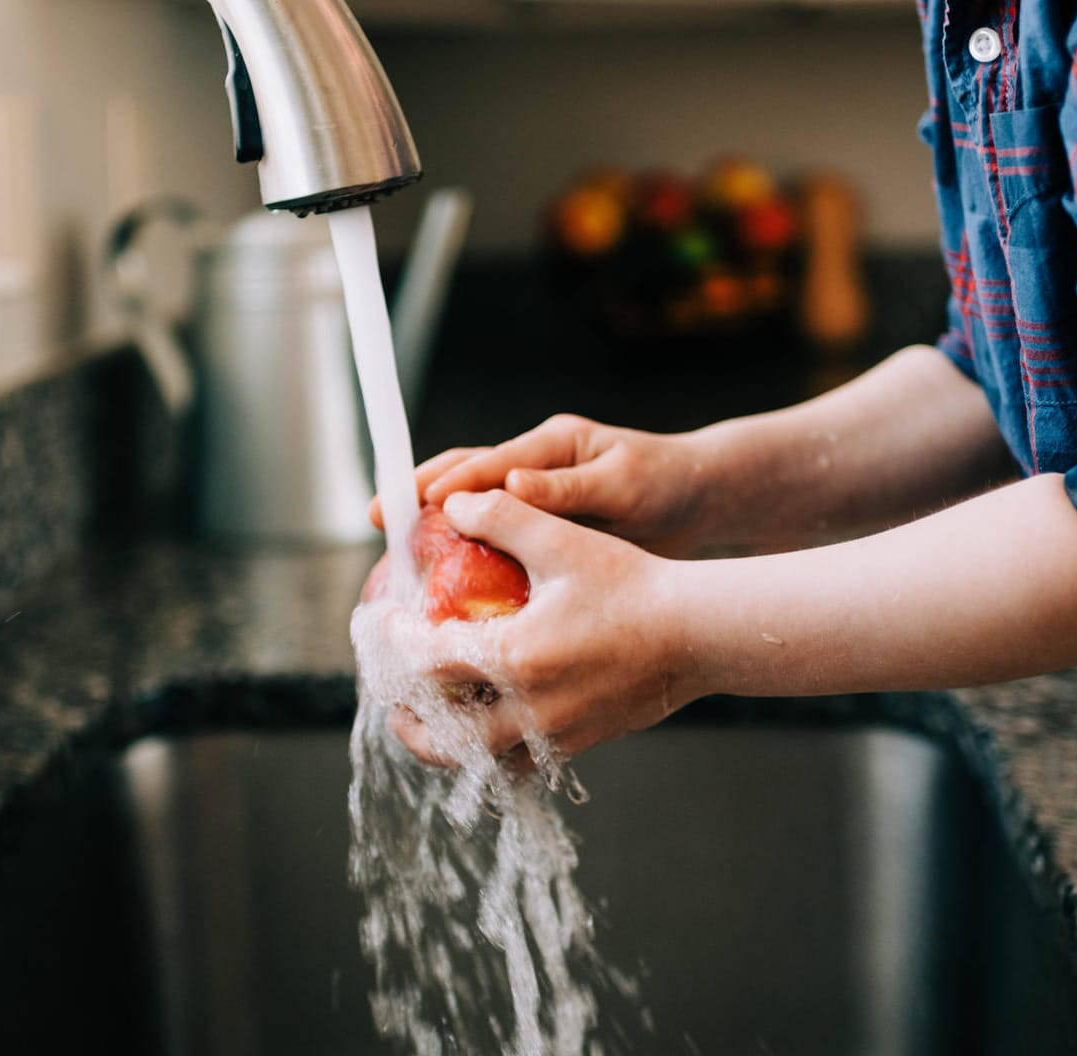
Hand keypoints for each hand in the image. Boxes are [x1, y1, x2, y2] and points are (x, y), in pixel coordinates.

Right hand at [369, 414, 712, 556]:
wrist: (700, 502)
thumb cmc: (668, 484)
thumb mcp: (625, 484)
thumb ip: (571, 487)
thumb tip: (514, 484)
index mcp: (550, 446)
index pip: (487, 461)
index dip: (445, 480)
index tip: (410, 500)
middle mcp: (534, 466)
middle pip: (463, 475)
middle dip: (418, 494)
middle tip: (376, 518)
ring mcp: (535, 497)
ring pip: (472, 507)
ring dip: (433, 525)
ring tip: (395, 554)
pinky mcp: (543, 528)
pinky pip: (495, 540)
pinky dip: (466, 555)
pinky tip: (445, 588)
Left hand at [388, 490, 702, 766]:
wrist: (699, 633)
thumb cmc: (633, 584)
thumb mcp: (562, 540)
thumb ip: (502, 517)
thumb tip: (453, 503)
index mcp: (513, 658)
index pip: (424, 664)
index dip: (394, 645)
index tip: (385, 627)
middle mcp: (528, 709)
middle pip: (441, 735)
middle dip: (407, 718)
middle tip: (394, 696)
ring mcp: (555, 735)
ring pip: (478, 761)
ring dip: (446, 745)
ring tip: (432, 720)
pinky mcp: (580, 745)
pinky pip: (520, 763)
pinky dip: (493, 753)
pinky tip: (489, 725)